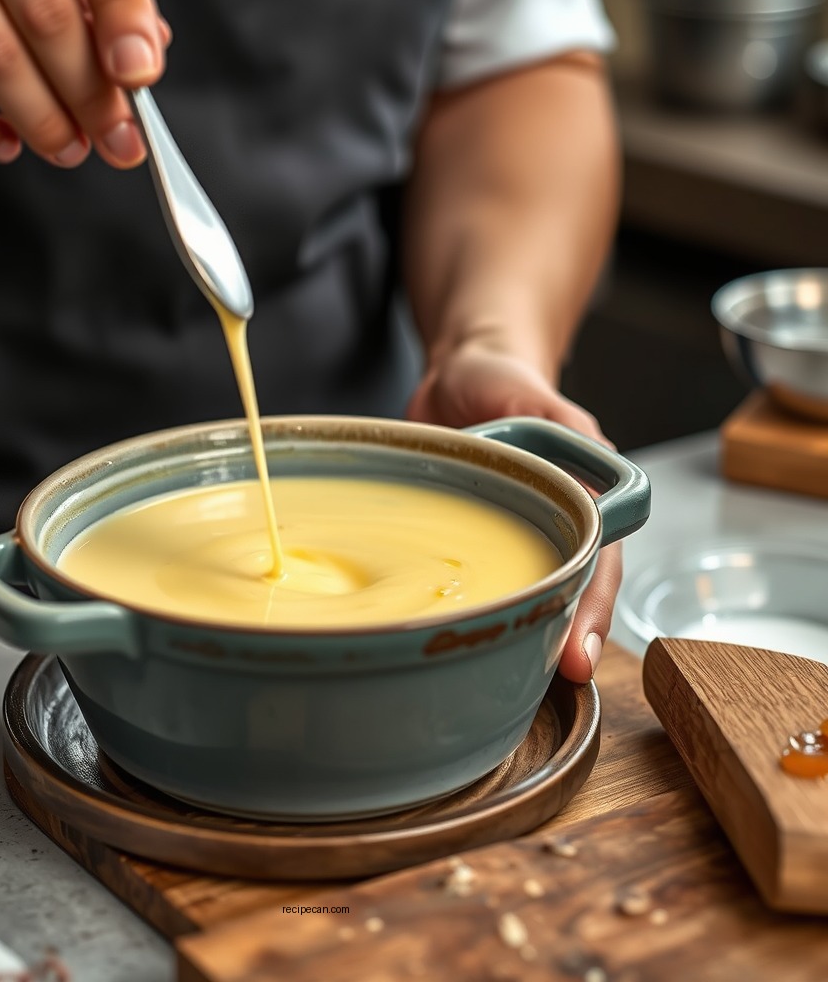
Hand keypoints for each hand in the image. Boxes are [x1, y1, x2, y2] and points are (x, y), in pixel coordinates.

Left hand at [406, 343, 621, 683]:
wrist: (457, 373)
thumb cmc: (504, 380)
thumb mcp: (537, 395)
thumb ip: (564, 424)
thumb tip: (592, 454)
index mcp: (581, 497)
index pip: (599, 563)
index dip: (592, 609)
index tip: (580, 653)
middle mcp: (551, 525)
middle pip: (566, 591)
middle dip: (561, 637)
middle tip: (549, 681)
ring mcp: (509, 536)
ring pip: (524, 593)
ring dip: (523, 633)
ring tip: (509, 677)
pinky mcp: (467, 538)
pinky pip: (476, 580)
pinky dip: (476, 610)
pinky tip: (460, 638)